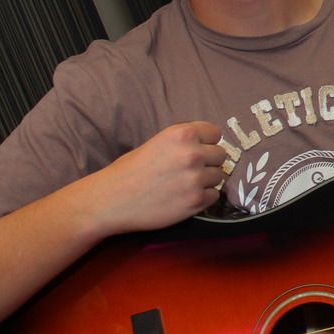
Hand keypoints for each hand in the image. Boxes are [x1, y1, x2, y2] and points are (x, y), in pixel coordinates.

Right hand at [89, 120, 226, 234]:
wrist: (112, 200)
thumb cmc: (129, 171)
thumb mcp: (157, 143)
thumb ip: (183, 143)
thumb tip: (206, 146)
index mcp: (181, 134)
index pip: (215, 133)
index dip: (208, 142)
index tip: (200, 149)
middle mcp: (192, 154)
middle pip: (221, 155)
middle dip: (209, 162)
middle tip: (191, 170)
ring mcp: (196, 178)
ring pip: (219, 176)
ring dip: (207, 181)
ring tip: (185, 185)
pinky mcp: (196, 201)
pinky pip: (214, 196)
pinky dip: (204, 198)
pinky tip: (185, 197)